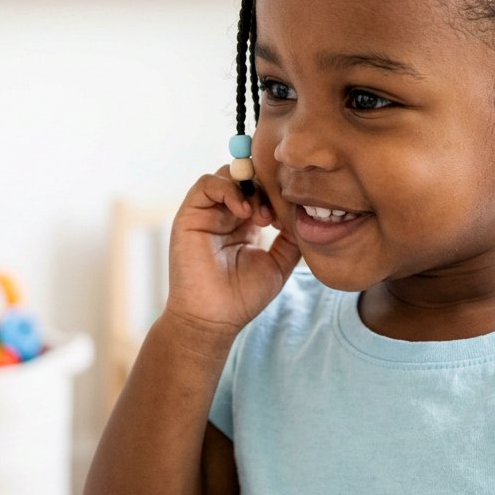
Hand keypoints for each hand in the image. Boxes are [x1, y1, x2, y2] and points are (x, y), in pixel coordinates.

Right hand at [164, 166, 300, 336]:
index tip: (292, 214)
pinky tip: (245, 212)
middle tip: (278, 214)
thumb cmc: (243, 297)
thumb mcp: (278, 264)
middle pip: (247, 178)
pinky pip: (207, 184)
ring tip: (262, 217)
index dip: (278, 194)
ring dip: (250, 189)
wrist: (214, 319)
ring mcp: (206, 213)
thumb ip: (291, 239)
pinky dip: (229, 189)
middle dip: (266, 188)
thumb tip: (305, 215)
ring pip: (228, 175)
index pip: (262, 190)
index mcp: (244, 224)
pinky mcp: (189, 215)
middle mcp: (224, 214)